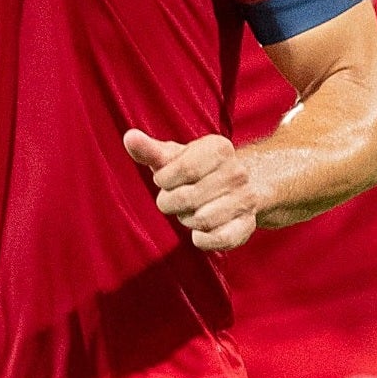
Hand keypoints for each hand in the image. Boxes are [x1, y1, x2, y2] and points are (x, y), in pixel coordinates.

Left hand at [125, 128, 263, 251]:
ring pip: (201, 220)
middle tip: (174, 198)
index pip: (183, 169)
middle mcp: (237, 172)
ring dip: (186, 220)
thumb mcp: (173, 157)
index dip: (164, 180)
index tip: (164, 180)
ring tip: (190, 211)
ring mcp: (245, 199)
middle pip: (187, 198)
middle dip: (171, 202)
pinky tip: (199, 230)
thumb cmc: (196, 170)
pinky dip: (201, 239)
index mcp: (219, 148)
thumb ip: (150, 150)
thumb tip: (129, 138)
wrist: (236, 187)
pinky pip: (218, 239)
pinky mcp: (247, 226)